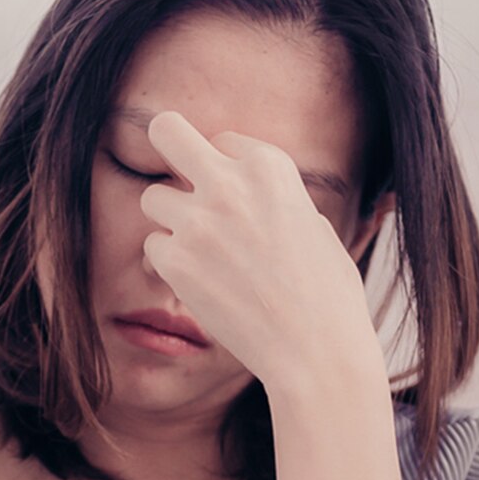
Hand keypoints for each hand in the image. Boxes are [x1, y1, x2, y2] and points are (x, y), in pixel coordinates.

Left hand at [138, 110, 384, 390]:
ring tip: (202, 252)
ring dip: (171, 221)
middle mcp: (230, 183)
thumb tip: (250, 194)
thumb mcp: (314, 225)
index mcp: (271, 167)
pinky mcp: (176, 261)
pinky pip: (153, 247)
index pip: (222, 141)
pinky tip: (200, 284)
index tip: (240, 203)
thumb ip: (274, 199)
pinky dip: (169, 264)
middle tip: (174, 173)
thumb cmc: (326, 294)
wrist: (315, 348)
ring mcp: (198, 221)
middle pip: (166, 131)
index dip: (226, 171)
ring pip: (152, 197)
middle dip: (165, 145)